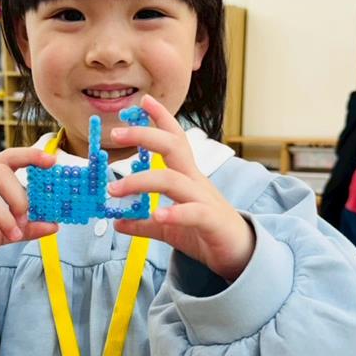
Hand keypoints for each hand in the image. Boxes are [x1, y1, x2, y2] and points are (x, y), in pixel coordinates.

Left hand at [107, 95, 254, 281]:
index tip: (143, 101)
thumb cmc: (205, 233)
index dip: (161, 119)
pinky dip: (175, 213)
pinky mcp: (212, 221)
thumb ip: (144, 223)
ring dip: (141, 181)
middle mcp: (196, 182)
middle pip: (173, 148)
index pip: (175, 140)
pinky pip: (193, 213)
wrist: (240, 255)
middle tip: (117, 132)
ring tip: (115, 190)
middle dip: (145, 135)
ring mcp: (204, 200)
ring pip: (173, 180)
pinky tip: (157, 216)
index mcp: (187, 177)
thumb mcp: (169, 227)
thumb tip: (118, 221)